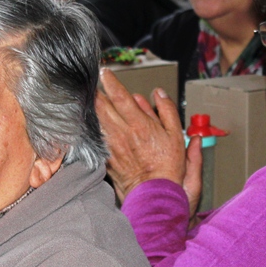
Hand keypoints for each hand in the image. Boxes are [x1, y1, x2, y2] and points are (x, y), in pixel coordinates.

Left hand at [96, 68, 201, 211]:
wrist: (155, 193)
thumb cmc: (168, 167)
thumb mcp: (176, 136)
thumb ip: (167, 111)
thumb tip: (159, 94)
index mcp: (139, 125)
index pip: (120, 96)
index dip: (110, 82)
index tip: (105, 73)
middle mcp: (122, 133)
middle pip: (101, 106)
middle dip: (96, 92)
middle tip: (92, 83)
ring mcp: (111, 145)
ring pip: (96, 120)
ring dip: (92, 107)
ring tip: (89, 98)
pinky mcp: (106, 157)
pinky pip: (96, 136)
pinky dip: (92, 126)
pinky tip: (91, 122)